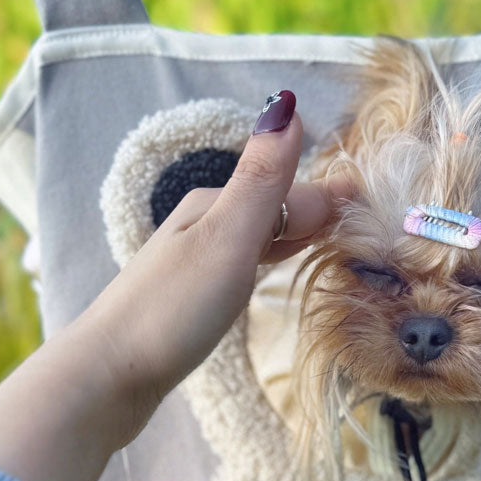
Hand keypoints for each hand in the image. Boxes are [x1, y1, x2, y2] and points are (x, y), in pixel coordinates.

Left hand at [0, 94, 351, 480]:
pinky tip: (274, 267)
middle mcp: (202, 225)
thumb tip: (287, 105)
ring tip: (332, 239)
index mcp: (213, 205)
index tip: (370, 202)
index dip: (327, 197)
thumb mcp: (227, 240)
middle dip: (315, 212)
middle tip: (362, 221)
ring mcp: (193, 260)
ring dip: (294, 233)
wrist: (110, 375)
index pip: (286, 192)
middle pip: (271, 210)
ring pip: (257, 236)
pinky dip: (270, 257)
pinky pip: (244, 262)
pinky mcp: (191, 295)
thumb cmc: (174, 309)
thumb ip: (261, 182)